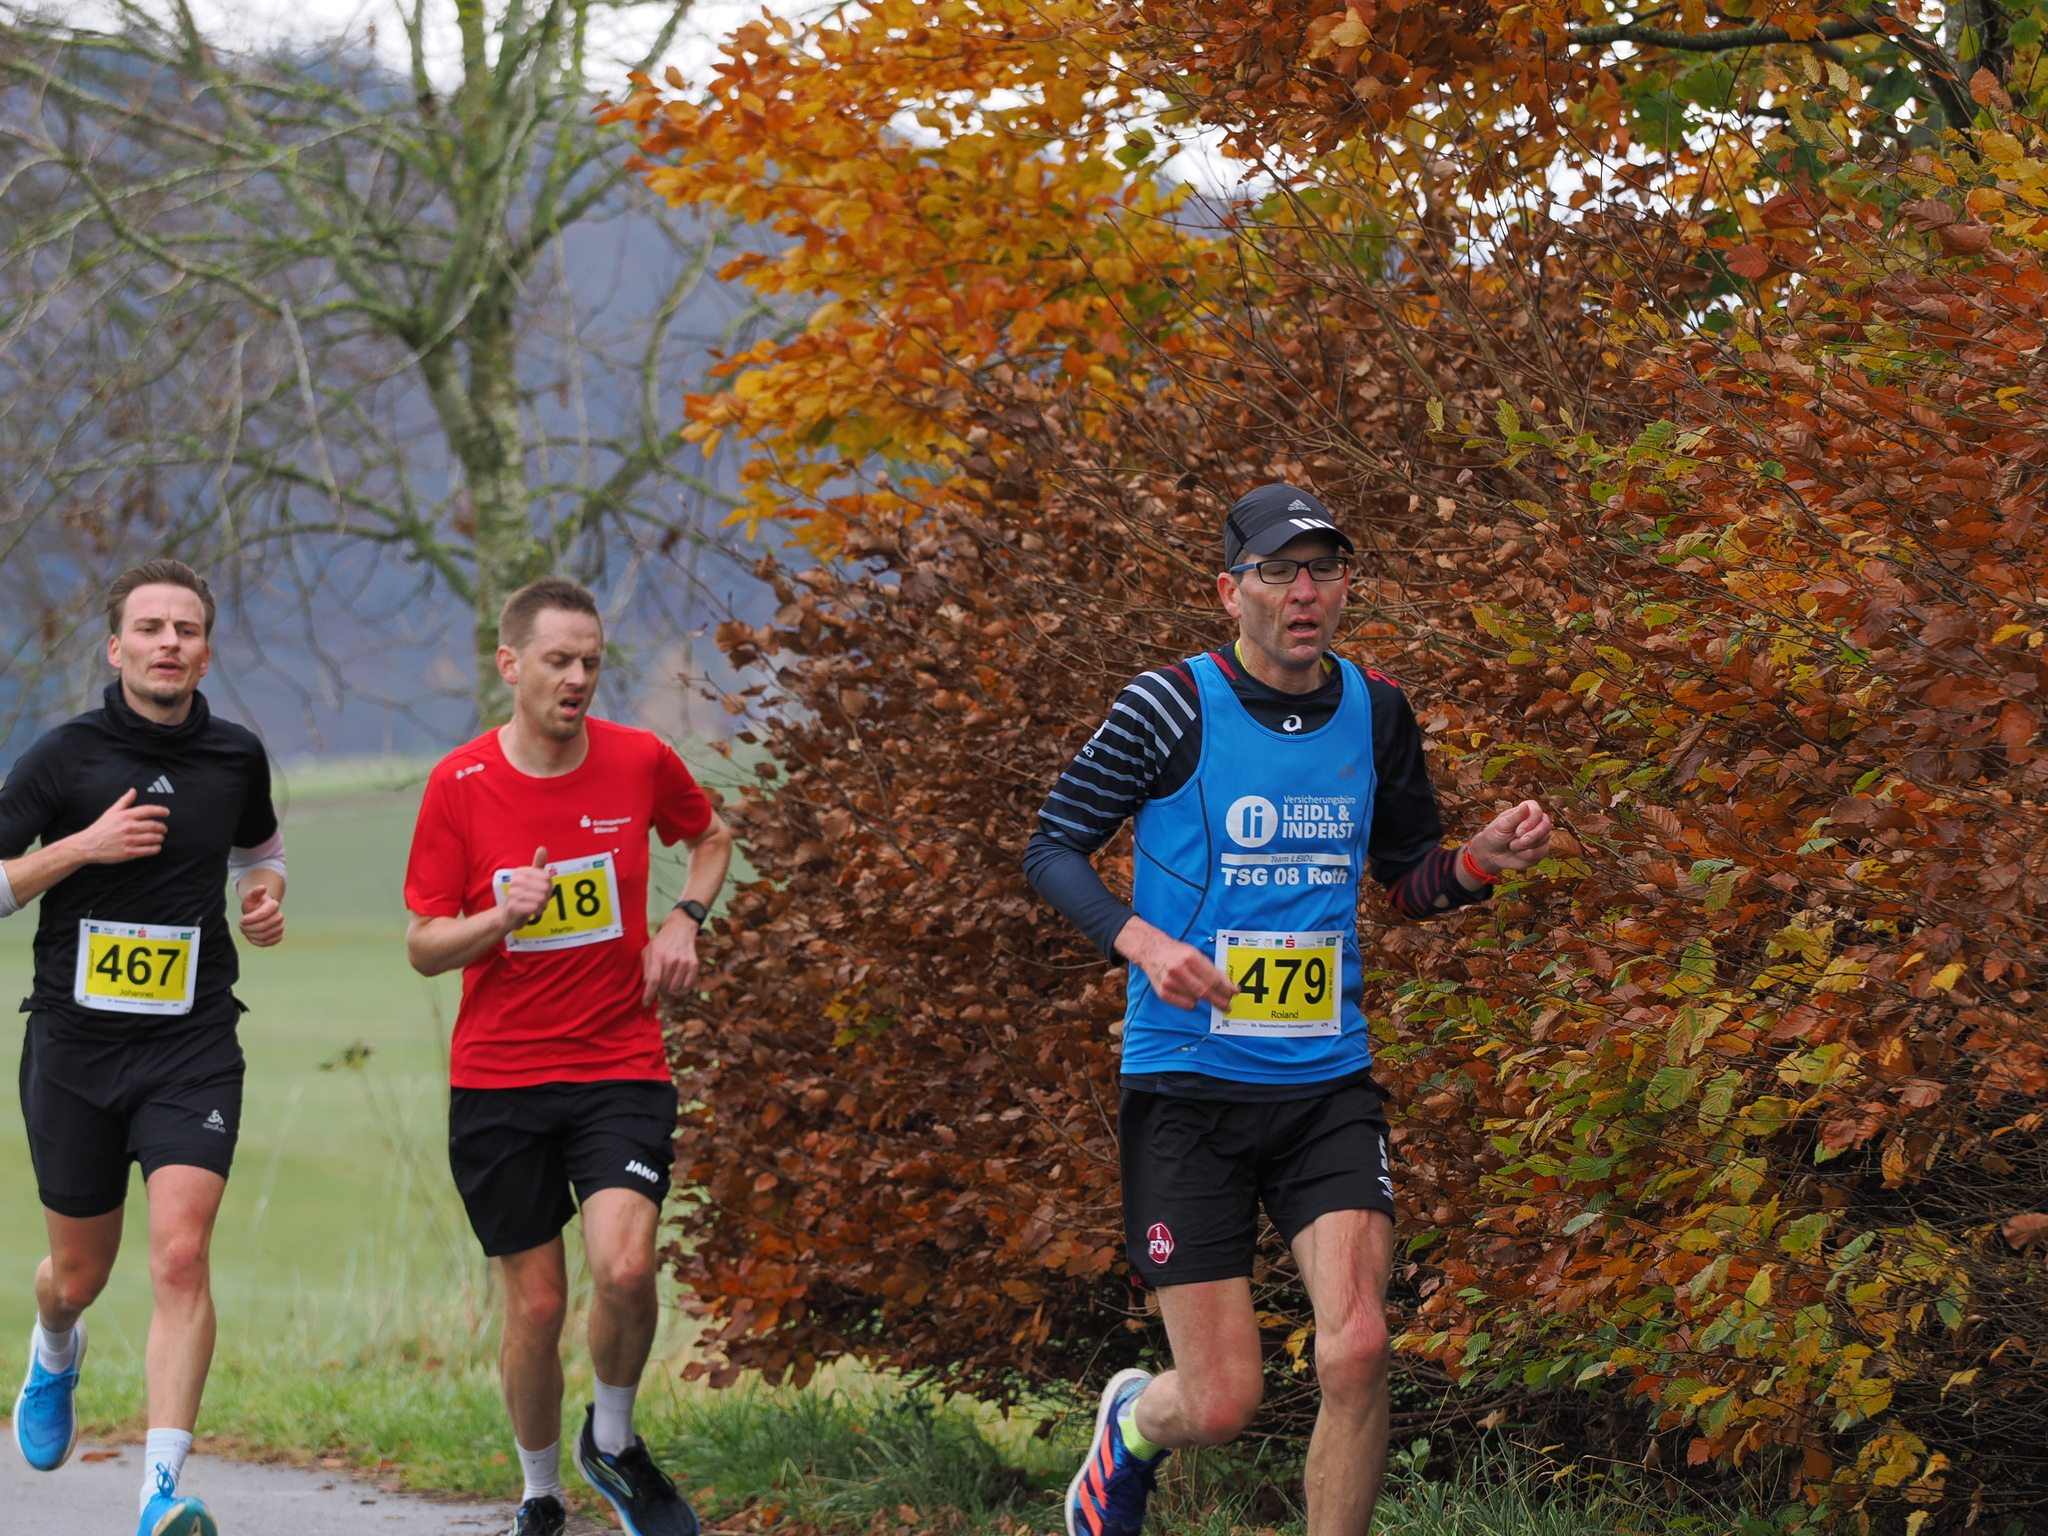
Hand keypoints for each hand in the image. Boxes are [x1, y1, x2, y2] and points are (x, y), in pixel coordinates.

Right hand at [70, 788, 168, 864]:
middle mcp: (129, 827)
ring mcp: (129, 840)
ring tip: (160, 837)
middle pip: (154, 825)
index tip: (167, 812)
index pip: (148, 810)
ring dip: (160, 838)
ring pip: (153, 838)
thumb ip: (124, 801)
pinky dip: (155, 848)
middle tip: (164, 828)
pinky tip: (157, 847)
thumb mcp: (111, 812)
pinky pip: (148, 850)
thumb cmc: (101, 828)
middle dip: (162, 827)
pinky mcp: (128, 852)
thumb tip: (133, 790)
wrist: (88, 845)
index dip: (160, 810)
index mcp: (125, 816)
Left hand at [238, 885, 283, 946]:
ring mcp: (280, 927)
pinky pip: (268, 943)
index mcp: (274, 905)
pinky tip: (251, 936)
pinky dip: (257, 942)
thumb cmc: (254, 904)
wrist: (260, 912)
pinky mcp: (278, 937)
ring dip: (251, 935)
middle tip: (241, 925)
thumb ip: (254, 892)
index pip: (263, 915)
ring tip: (245, 930)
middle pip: (263, 927)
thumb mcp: (251, 897)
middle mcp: (279, 916)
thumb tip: (262, 887)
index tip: (241, 920)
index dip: (250, 919)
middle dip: (249, 928)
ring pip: (264, 936)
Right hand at [498, 846, 551, 932]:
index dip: (549, 886)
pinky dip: (538, 911)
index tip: (542, 889)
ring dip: (543, 904)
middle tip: (540, 900)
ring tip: (537, 905)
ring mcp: (513, 893)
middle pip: (545, 888)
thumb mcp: (532, 878)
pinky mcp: (513, 906)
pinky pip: (534, 907)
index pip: (547, 877)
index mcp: (521, 871)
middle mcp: (515, 880)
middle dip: (547, 896)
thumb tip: (542, 848)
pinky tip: (534, 911)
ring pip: (541, 898)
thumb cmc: (524, 894)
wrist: (509, 915)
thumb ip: (538, 864)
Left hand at [642, 907, 702, 1006]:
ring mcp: (685, 962)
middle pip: (664, 986)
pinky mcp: (694, 964)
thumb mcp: (648, 950)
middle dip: (659, 989)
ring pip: (675, 988)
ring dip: (670, 988)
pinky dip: (681, 988)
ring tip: (668, 980)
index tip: (645, 1003)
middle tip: (659, 983)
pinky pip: (687, 985)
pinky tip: (677, 981)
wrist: (681, 928)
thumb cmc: (661, 940)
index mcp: (658, 955)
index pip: (653, 980)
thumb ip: (646, 967)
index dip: (649, 994)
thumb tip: (647, 985)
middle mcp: (672, 959)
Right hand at [1115, 916, 1236, 1011]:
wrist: (1151, 950)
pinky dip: (1192, 1002)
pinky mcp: (1164, 993)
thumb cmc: (1176, 952)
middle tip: (1228, 1005)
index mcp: (1190, 957)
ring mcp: (1170, 983)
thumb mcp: (1195, 953)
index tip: (1234, 992)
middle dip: (1220, 1001)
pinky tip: (1191, 995)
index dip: (1226, 988)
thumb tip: (1225, 984)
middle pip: (1205, 992)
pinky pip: (1186, 1005)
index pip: (1213, 978)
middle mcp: (1179, 970)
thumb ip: (1209, 968)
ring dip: (1206, 1000)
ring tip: (1209, 996)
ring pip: (1196, 1000)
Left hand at [1464, 799, 1553, 876]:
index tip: (1517, 832)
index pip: (1537, 813)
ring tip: (1512, 845)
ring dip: (1524, 847)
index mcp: (1528, 810)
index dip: (1529, 823)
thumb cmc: (1496, 835)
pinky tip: (1518, 853)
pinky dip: (1527, 855)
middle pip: (1546, 826)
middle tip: (1520, 841)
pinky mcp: (1542, 850)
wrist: (1493, 854)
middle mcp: (1538, 822)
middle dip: (1532, 836)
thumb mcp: (1502, 825)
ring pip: (1543, 840)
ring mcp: (1542, 836)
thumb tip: (1526, 805)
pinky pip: (1541, 853)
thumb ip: (1515, 817)